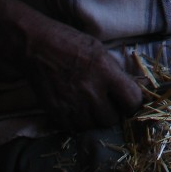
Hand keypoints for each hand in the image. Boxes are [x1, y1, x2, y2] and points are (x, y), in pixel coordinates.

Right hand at [18, 18, 144, 129]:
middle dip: (111, 112)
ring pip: (92, 126)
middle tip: (105, 103)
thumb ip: (115, 73)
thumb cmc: (72, 43)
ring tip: (88, 105)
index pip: (132, 101)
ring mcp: (72, 105)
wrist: (38, 47)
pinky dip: (76, 121)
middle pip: (111, 119)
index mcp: (106, 72)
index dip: (132, 103)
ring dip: (93, 119)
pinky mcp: (56, 113)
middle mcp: (91, 92)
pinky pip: (74, 128)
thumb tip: (128, 90)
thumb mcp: (101, 52)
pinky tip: (74, 108)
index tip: (128, 102)